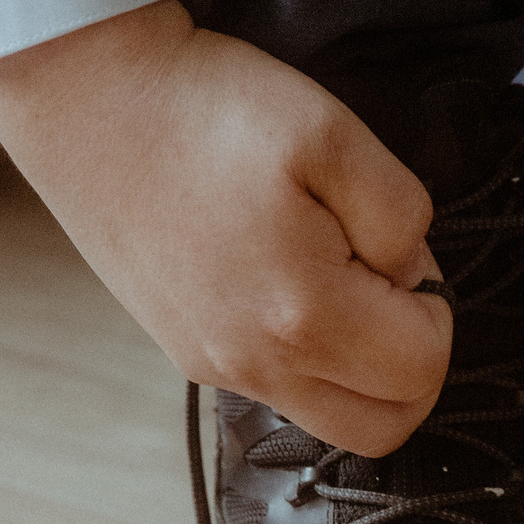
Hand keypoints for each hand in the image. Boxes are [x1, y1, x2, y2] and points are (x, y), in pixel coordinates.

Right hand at [0, 0, 450, 456]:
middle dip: (410, 358)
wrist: (88, 97)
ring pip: (331, 417)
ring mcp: (213, 366)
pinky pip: (278, 387)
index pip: (423, 372)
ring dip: (360, 364)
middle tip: (382, 275)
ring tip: (332, 271)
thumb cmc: (205, 108)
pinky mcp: (186, 352)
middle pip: (384, 427)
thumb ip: (402, 215)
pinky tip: (284, 275)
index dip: (435, 308)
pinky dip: (307, 354)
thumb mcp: (334, 133)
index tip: (398, 250)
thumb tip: (408, 271)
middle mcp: (254, 365)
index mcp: (301, 317)